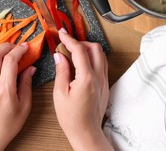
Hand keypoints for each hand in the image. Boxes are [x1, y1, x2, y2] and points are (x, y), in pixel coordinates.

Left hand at [0, 43, 34, 150]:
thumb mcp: (24, 106)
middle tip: (17, 47)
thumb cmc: (8, 124)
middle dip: (7, 46)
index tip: (26, 47)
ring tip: (6, 50)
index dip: (19, 50)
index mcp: (4, 90)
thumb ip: (27, 84)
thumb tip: (31, 67)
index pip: (10, 61)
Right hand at [53, 29, 112, 150]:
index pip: (79, 50)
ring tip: (73, 53)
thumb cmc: (72, 118)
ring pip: (101, 55)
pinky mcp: (105, 85)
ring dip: (88, 49)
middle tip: (67, 45)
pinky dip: (92, 58)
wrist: (86, 132)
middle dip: (80, 42)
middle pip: (95, 48)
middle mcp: (99, 77)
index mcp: (86, 78)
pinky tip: (81, 64)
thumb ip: (61, 71)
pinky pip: (101, 64)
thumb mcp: (60, 93)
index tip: (61, 33)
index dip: (69, 39)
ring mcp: (104, 80)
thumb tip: (60, 55)